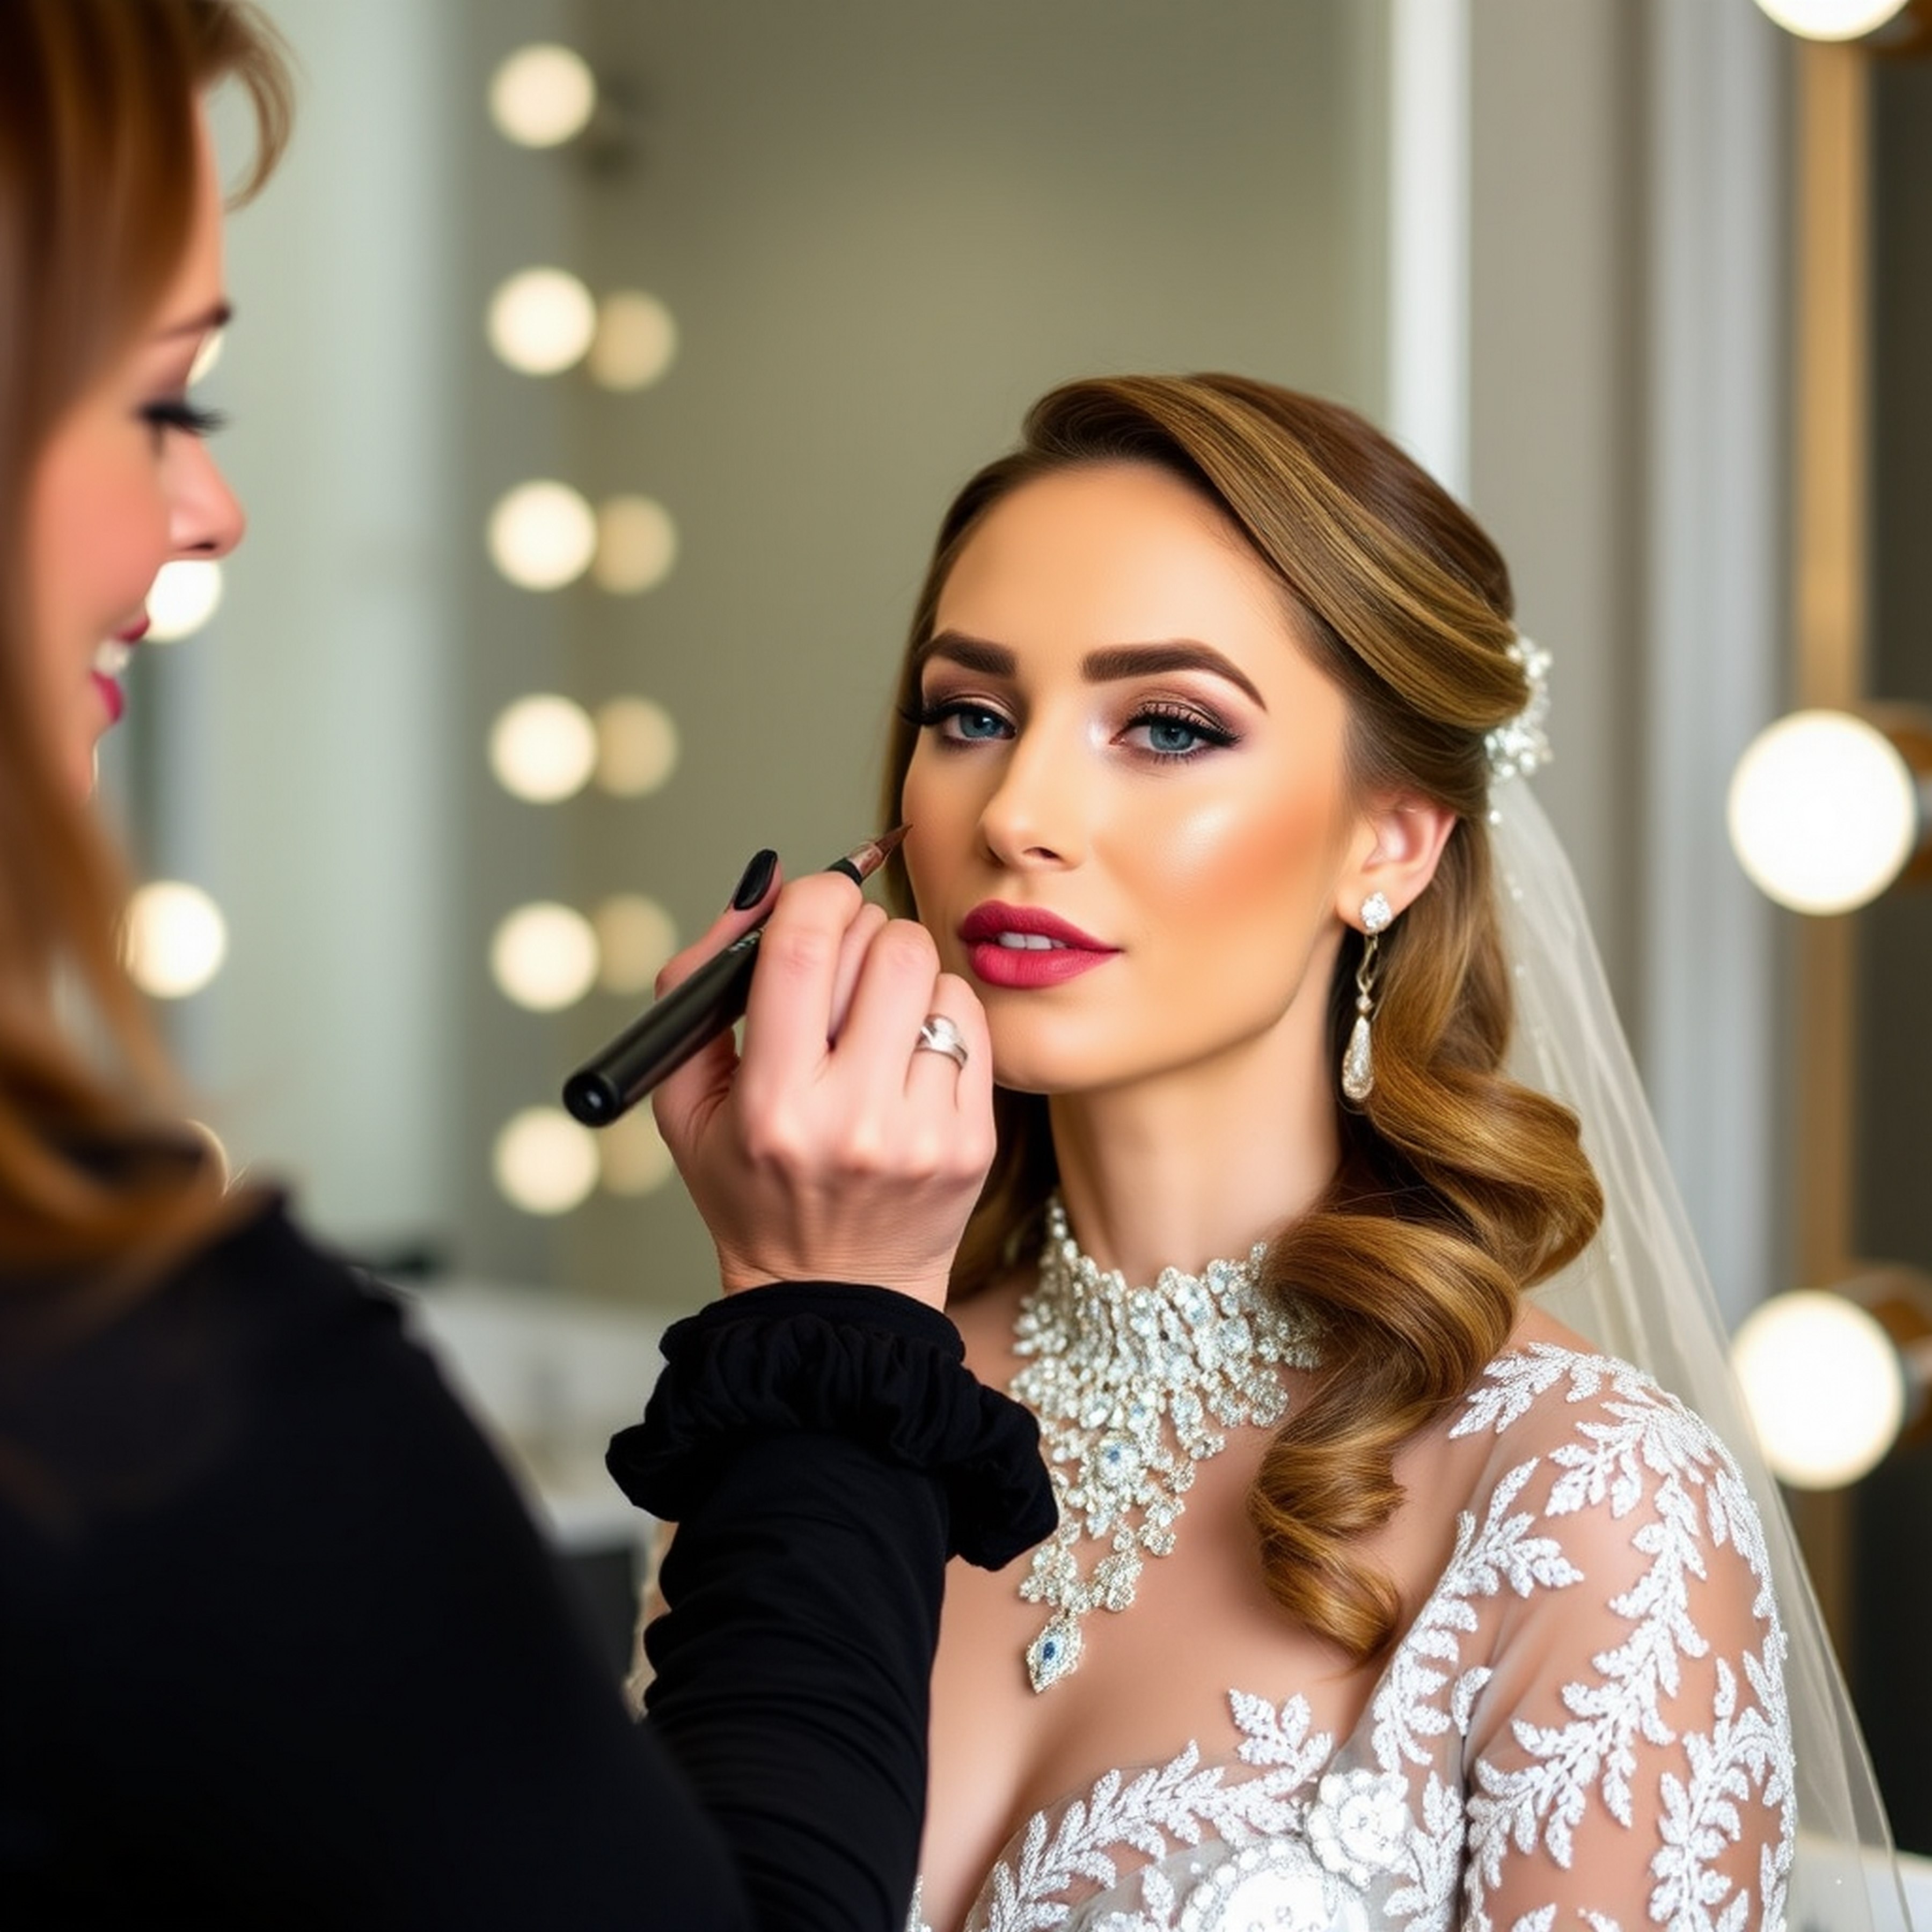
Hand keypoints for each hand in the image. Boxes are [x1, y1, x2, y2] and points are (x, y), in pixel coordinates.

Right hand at [651, 858, 994, 1309]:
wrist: (833, 1296)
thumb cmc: (752, 1190)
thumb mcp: (686, 1101)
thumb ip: (700, 984)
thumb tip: (765, 888)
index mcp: (771, 1105)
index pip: (803, 948)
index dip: (815, 895)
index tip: (816, 897)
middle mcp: (851, 1119)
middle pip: (889, 950)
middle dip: (866, 930)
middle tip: (847, 959)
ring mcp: (921, 1134)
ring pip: (939, 980)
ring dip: (908, 976)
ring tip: (878, 1016)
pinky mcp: (973, 1144)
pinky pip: (975, 1024)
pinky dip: (943, 1016)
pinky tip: (913, 1050)